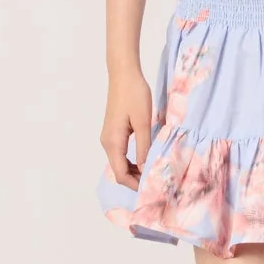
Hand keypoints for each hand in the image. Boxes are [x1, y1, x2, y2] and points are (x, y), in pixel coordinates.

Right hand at [101, 70, 153, 190]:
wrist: (123, 74)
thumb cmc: (134, 95)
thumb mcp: (143, 122)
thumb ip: (144, 147)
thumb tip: (145, 169)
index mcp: (113, 142)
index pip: (121, 174)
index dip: (135, 185)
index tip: (153, 189)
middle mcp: (107, 143)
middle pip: (119, 171)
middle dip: (136, 180)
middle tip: (156, 183)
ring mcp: (109, 137)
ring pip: (120, 163)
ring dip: (135, 171)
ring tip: (153, 172)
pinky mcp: (113, 132)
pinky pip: (121, 153)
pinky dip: (132, 161)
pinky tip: (146, 159)